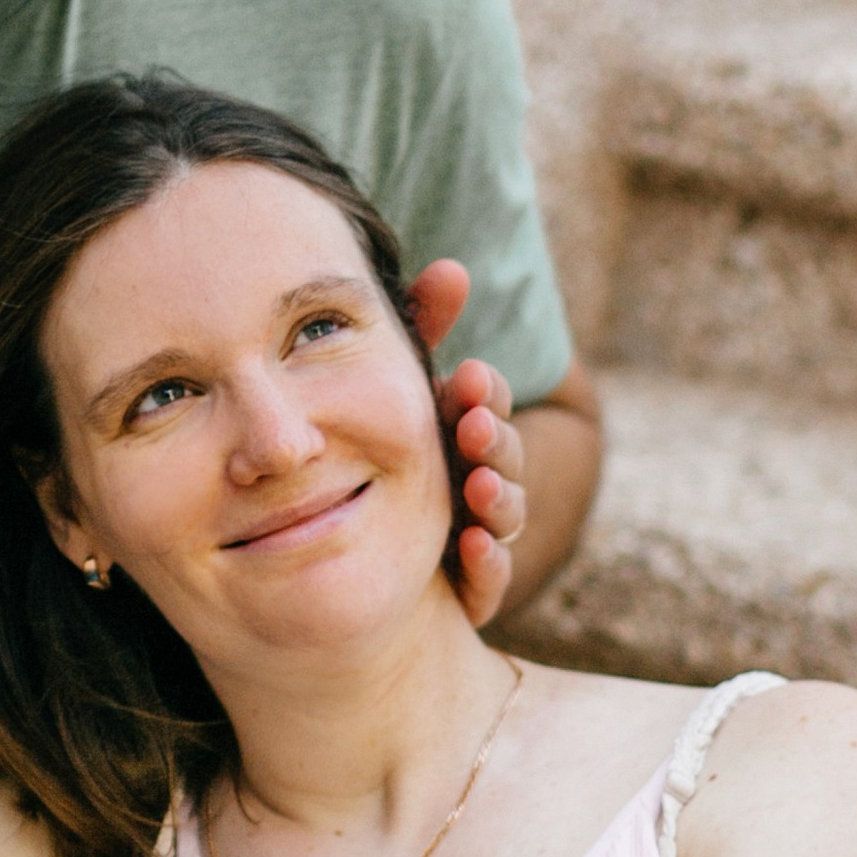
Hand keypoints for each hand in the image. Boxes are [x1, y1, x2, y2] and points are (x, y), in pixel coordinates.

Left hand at [407, 258, 525, 623]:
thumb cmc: (377, 454)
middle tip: (473, 425)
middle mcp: (477, 480)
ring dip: (499, 496)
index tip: (470, 377)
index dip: (485, 394)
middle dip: (493, 439)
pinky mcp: (466, 586)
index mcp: (461, 432)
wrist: (352, 560)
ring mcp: (476, 533)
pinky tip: (475, 546)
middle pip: (501, 457)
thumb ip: (421, 331)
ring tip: (479, 484)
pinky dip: (490, 564)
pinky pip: (489, 579)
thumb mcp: (394, 392)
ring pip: (503, 513)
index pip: (485, 406)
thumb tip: (451, 269)